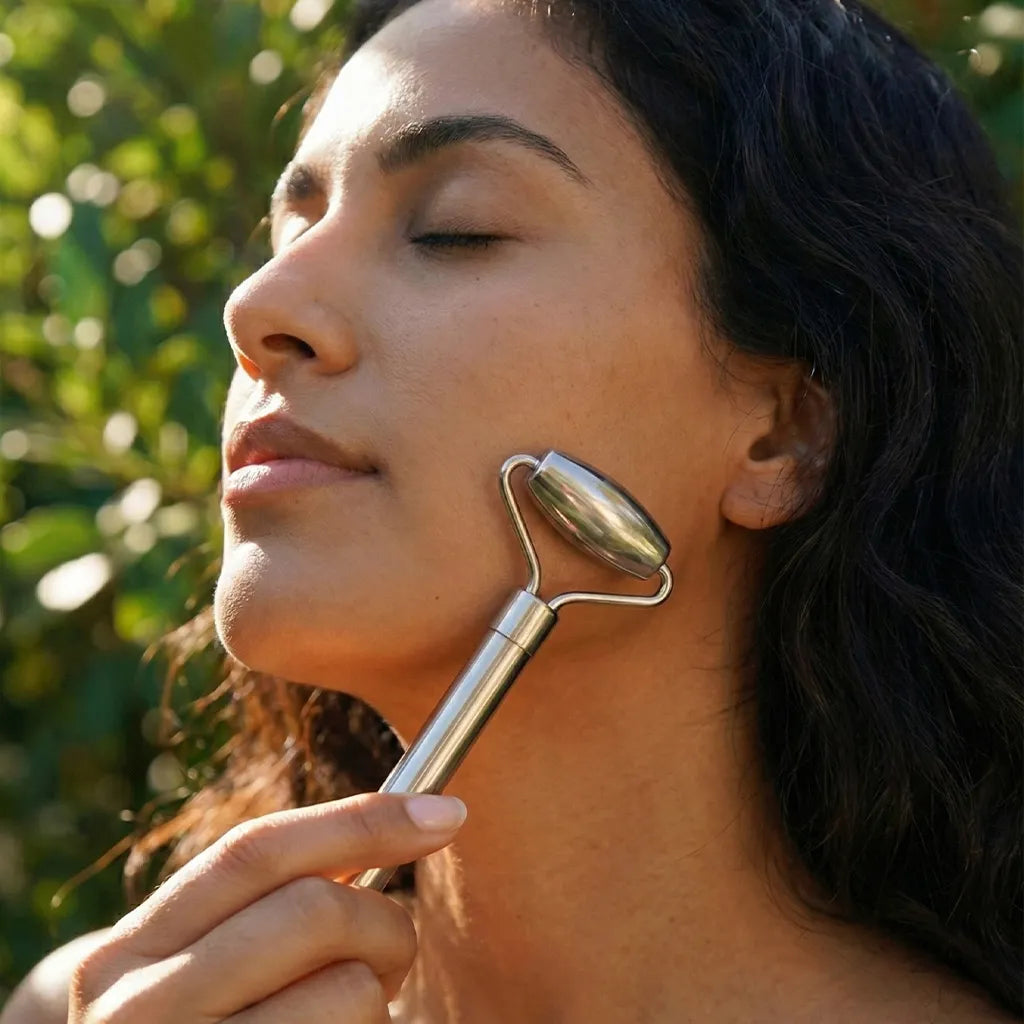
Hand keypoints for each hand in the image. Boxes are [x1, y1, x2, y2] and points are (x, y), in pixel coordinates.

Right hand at [68, 792, 467, 1022]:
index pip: (255, 850)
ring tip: (351, 1017)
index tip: (444, 811)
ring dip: (379, 999)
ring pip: (350, 991)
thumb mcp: (202, 965)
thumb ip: (272, 901)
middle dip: (384, 923)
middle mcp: (135, 1010)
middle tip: (394, 955)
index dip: (360, 820)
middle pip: (312, 911)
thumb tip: (417, 819)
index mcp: (126, 950)